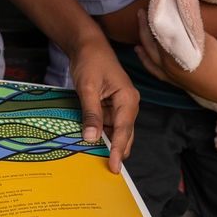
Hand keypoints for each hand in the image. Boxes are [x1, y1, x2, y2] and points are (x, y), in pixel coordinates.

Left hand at [68, 40, 139, 173]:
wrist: (88, 45)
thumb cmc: (90, 61)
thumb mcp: (87, 88)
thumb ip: (90, 113)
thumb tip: (91, 138)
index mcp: (128, 99)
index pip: (123, 130)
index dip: (117, 150)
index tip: (114, 167)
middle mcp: (128, 105)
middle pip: (124, 134)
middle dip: (116, 151)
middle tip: (106, 171)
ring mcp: (121, 106)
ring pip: (116, 131)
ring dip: (107, 143)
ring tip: (97, 162)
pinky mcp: (111, 106)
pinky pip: (108, 124)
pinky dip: (100, 133)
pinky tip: (91, 143)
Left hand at [135, 9, 216, 101]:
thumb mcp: (203, 40)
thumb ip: (187, 27)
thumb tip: (177, 13)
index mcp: (171, 56)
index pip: (155, 34)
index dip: (151, 20)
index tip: (150, 7)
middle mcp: (166, 67)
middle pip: (149, 45)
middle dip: (143, 28)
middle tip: (140, 13)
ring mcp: (169, 76)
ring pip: (149, 59)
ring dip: (143, 45)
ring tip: (138, 34)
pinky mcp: (175, 82)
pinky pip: (154, 71)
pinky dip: (146, 61)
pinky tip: (142, 54)